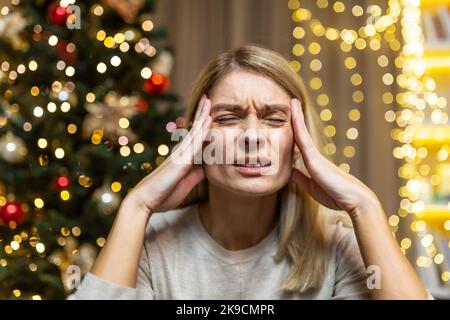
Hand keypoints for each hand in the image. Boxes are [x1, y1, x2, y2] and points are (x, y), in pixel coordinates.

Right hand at [124, 95, 211, 214]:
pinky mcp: (181, 160)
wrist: (144, 201)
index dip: (201, 125)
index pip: (194, 138)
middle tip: (207, 98)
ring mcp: (180, 154)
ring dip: (202, 115)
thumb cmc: (163, 195)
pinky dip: (202, 130)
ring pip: (194, 131)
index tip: (209, 114)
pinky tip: (208, 120)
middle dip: (201, 114)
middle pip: (194, 129)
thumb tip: (207, 168)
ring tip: (208, 101)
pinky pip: (195, 142)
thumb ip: (196, 175)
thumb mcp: (185, 184)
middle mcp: (180, 152)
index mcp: (181, 158)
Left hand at [289, 98, 378, 216]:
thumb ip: (300, 178)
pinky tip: (294, 117)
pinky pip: (303, 140)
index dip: (294, 131)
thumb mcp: (311, 187)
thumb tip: (289, 172)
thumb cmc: (335, 195)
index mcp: (313, 163)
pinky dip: (298, 127)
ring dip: (297, 117)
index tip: (290, 120)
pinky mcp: (315, 160)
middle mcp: (314, 156)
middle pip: (301, 134)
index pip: (300, 144)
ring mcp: (315, 156)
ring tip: (292, 102)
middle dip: (296, 119)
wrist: (354, 200)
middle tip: (292, 102)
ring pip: (302, 133)